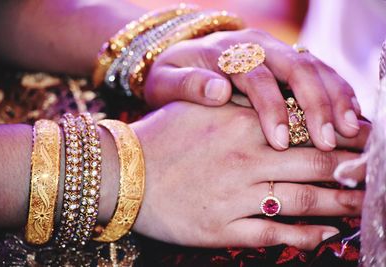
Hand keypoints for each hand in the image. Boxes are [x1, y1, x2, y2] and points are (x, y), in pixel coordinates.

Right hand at [130, 101, 369, 249]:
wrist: (123, 173)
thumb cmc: (161, 138)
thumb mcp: (199, 109)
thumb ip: (239, 106)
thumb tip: (275, 108)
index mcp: (240, 128)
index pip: (306, 130)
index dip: (341, 138)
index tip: (362, 145)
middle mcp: (244, 161)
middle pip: (314, 165)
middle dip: (351, 172)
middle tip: (374, 178)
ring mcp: (234, 197)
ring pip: (301, 201)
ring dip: (339, 205)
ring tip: (362, 206)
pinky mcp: (221, 228)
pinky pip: (272, 233)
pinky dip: (302, 236)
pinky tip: (323, 234)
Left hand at [144, 29, 360, 150]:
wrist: (180, 56)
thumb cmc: (172, 75)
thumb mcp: (167, 81)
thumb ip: (187, 85)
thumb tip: (219, 91)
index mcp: (227, 52)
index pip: (257, 78)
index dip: (272, 110)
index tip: (281, 143)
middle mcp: (257, 45)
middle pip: (296, 68)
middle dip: (316, 105)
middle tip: (328, 142)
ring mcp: (275, 49)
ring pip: (315, 66)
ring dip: (335, 97)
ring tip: (350, 130)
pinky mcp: (286, 59)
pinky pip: (319, 70)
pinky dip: (337, 90)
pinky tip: (349, 113)